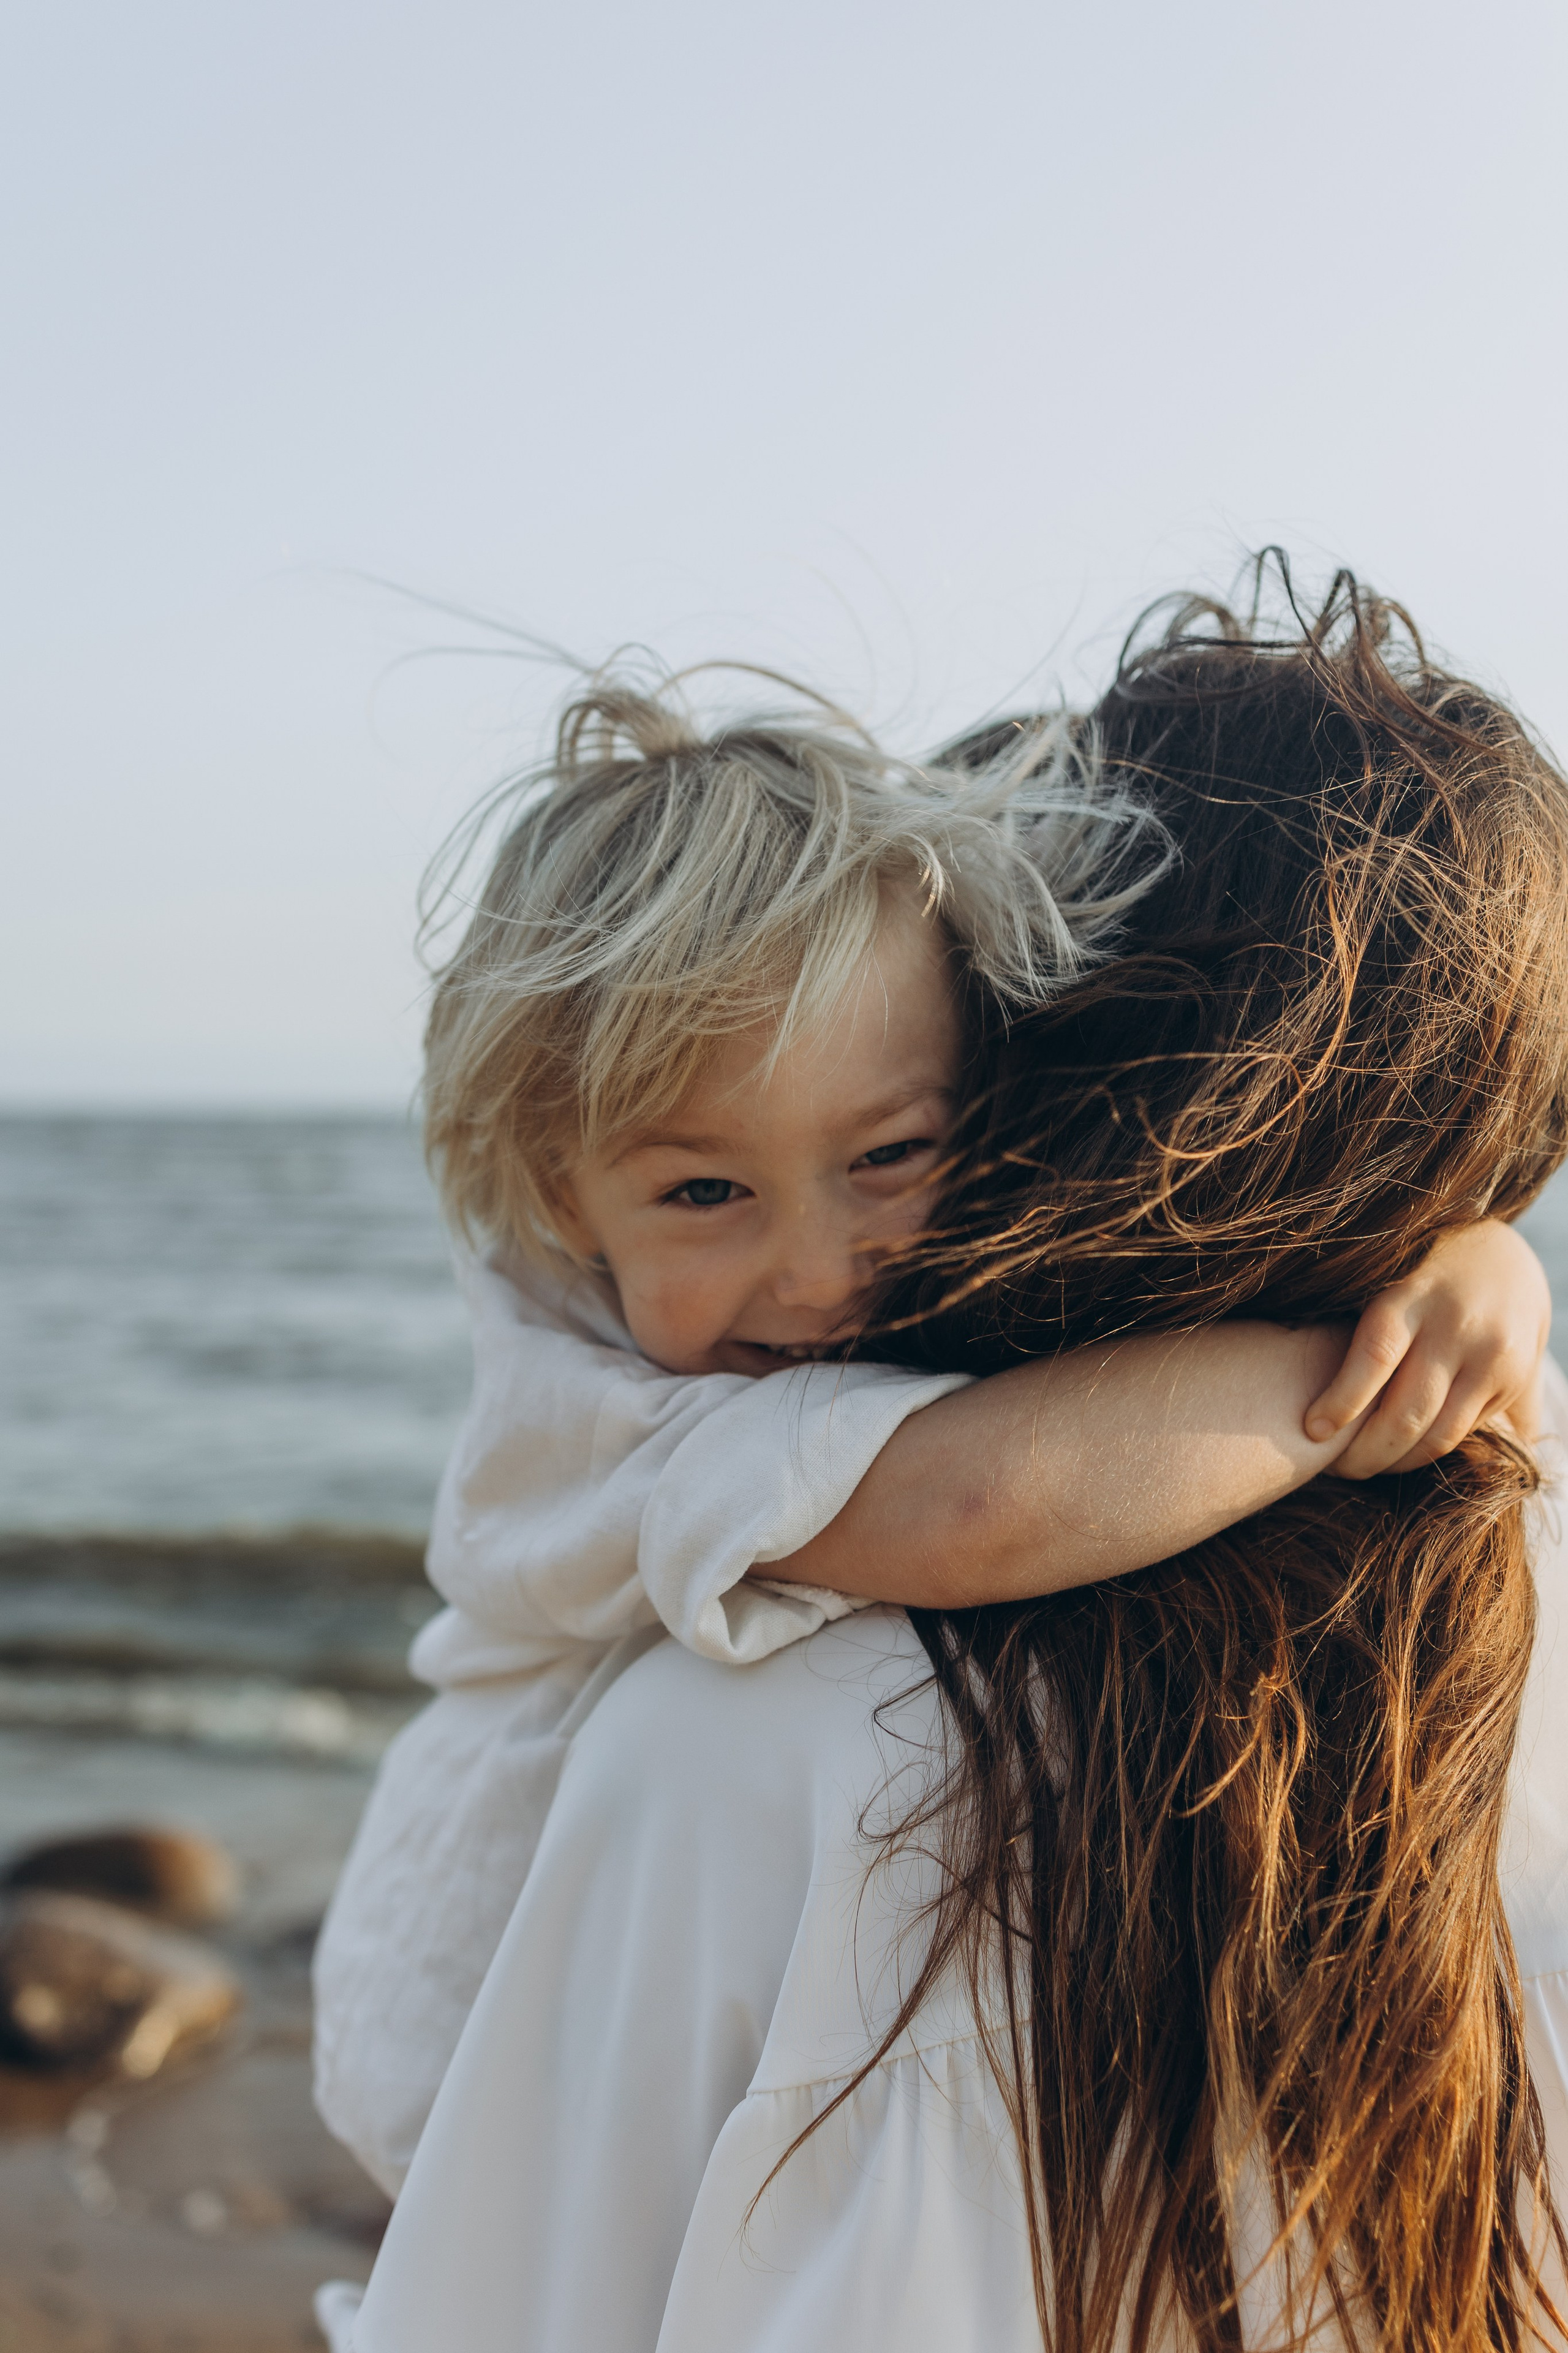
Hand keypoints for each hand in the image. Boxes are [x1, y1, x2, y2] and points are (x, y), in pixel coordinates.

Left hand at [1304, 1221, 1549, 1478]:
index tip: (1311, 1429)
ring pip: (1437, 1435)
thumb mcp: (1385, 1274)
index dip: (1341, 1401)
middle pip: (1406, 1412)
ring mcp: (1492, 1357)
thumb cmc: (1417, 1268)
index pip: (1375, 1356)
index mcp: (1415, 1292)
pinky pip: (1463, 1434)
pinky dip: (1426, 1453)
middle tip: (1333, 1468)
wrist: (1505, 1255)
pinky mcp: (1513, 1381)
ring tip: (1360, 1466)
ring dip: (1394, 1463)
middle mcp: (1458, 1326)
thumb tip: (1289, 1368)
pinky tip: (1398, 1456)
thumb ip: (1351, 1318)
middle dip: (1364, 1454)